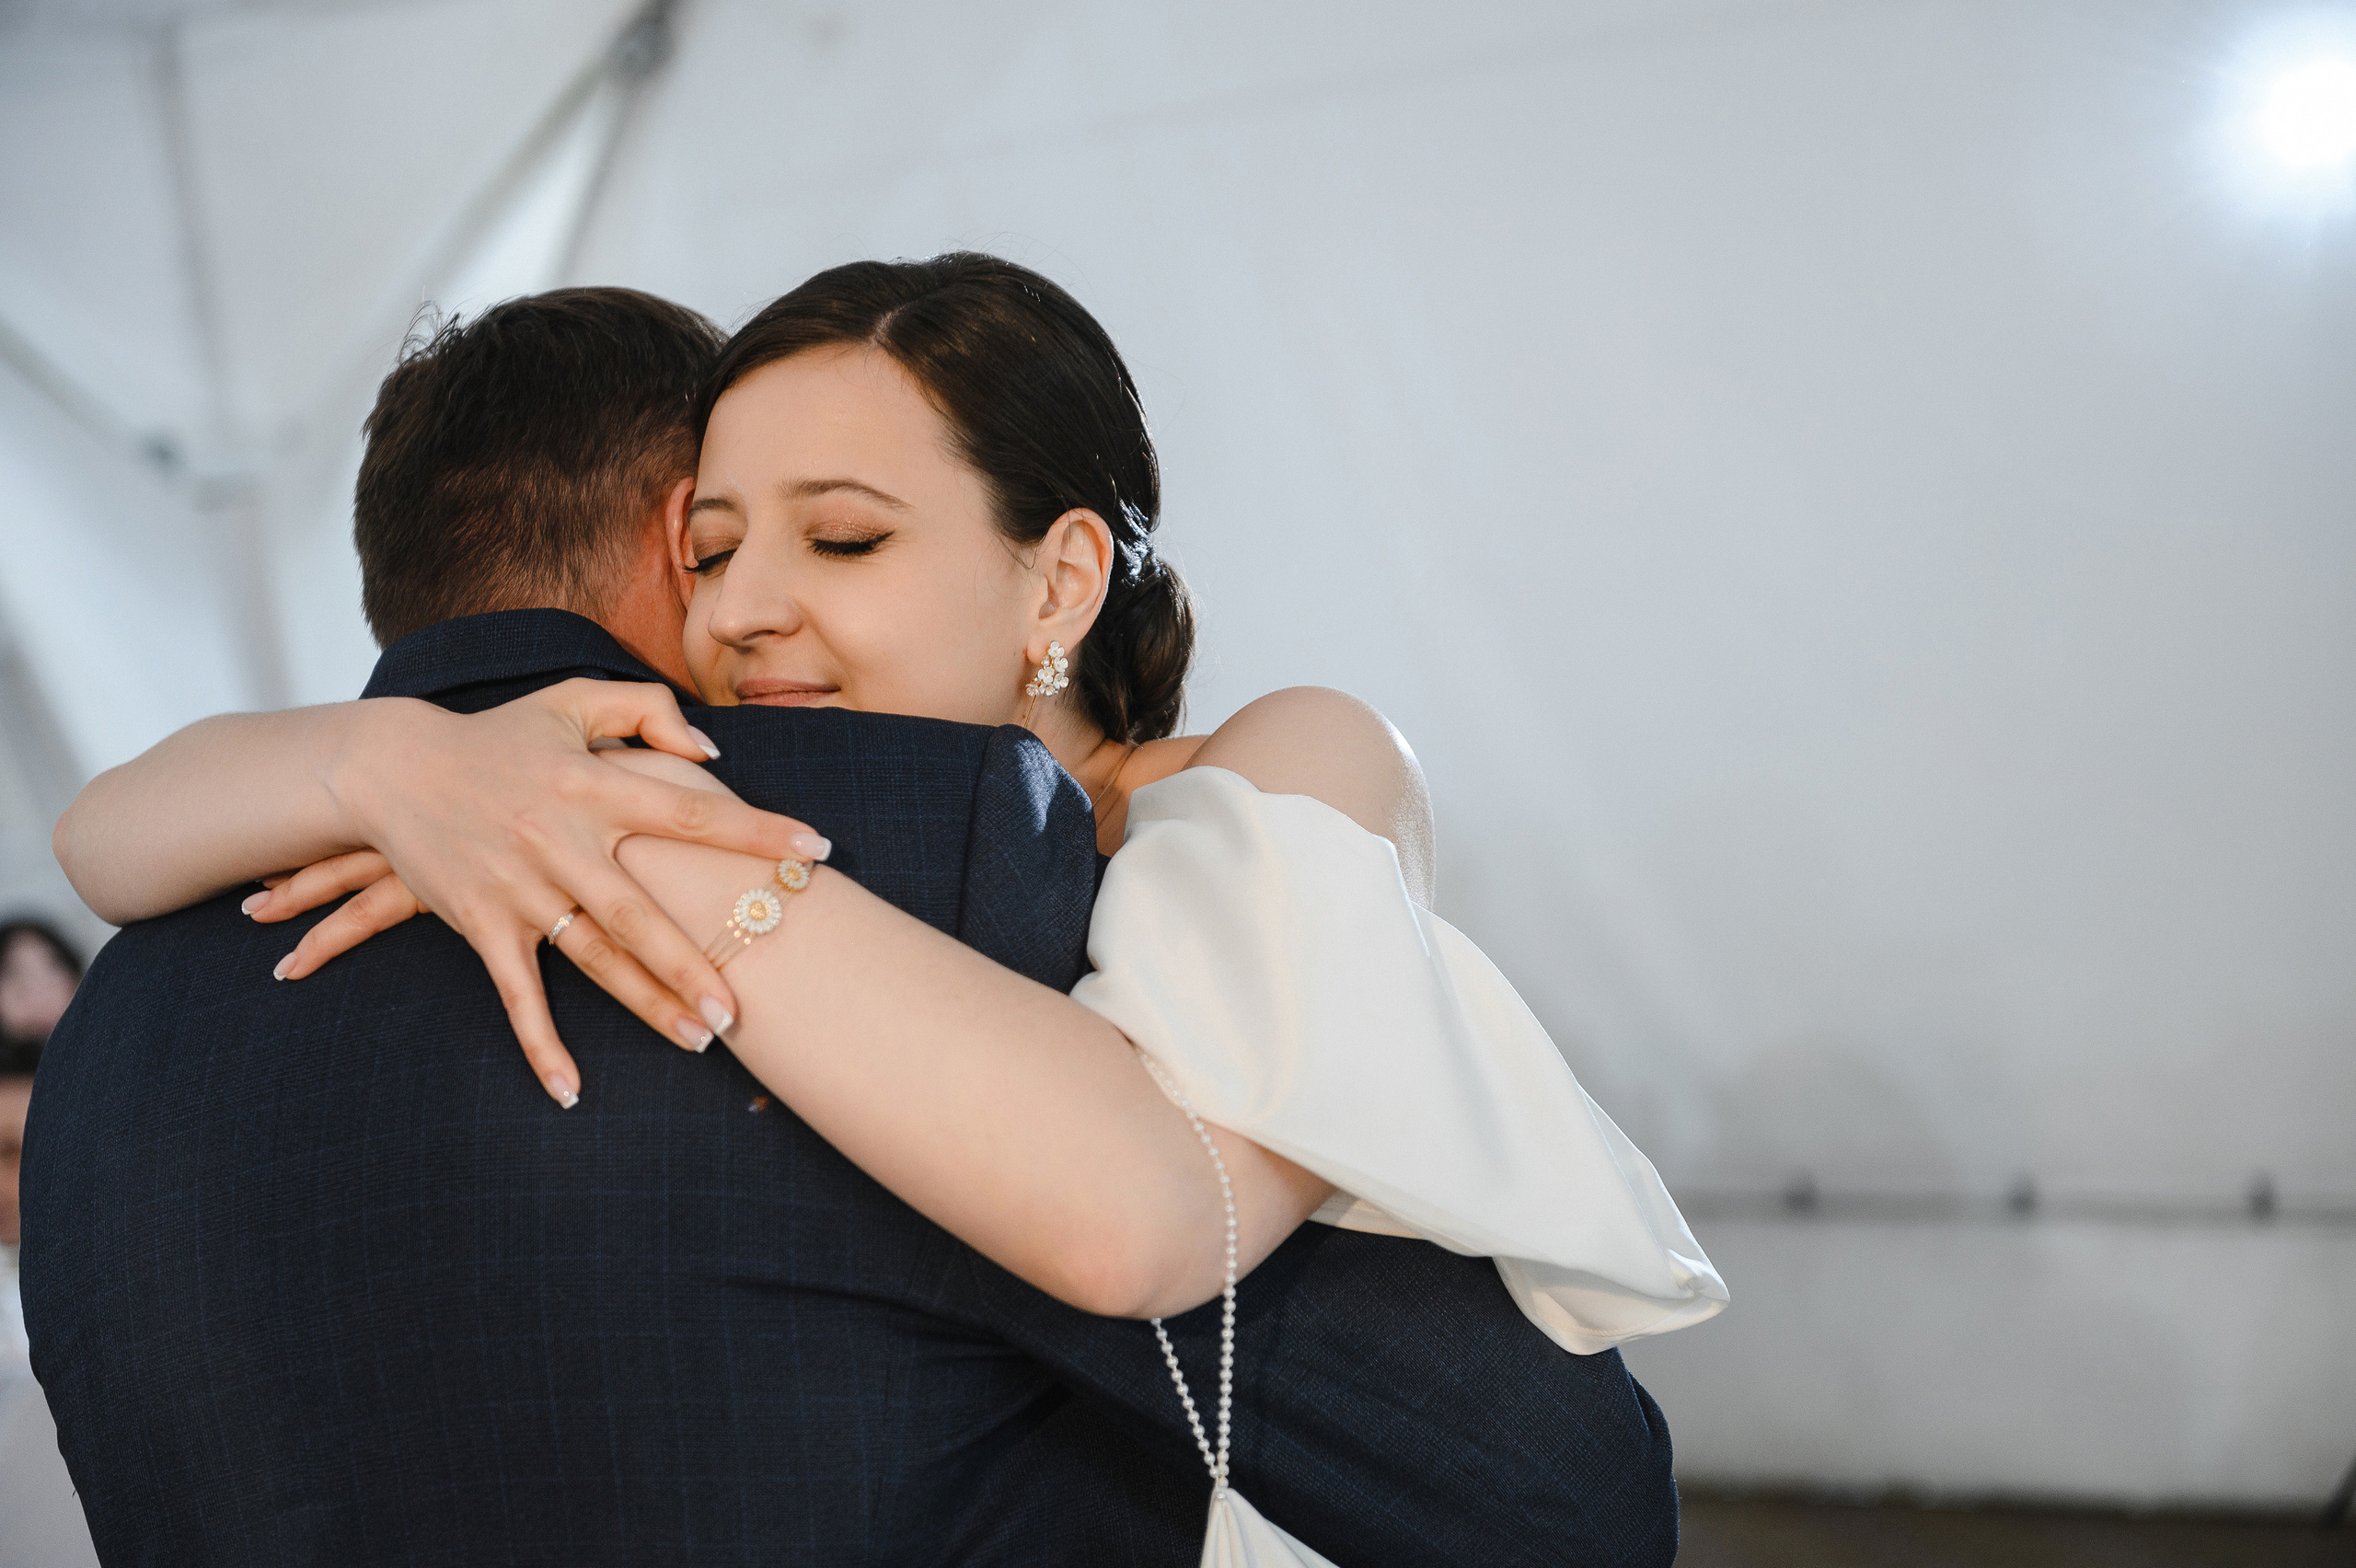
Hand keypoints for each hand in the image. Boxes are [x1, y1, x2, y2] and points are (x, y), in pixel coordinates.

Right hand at [242, 679, 828, 1106]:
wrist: (393, 768)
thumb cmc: (498, 735)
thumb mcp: (571, 699)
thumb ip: (647, 709)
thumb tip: (713, 752)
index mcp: (593, 787)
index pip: (689, 812)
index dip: (755, 830)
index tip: (815, 851)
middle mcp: (560, 841)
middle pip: (640, 913)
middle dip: (694, 962)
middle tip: (745, 1007)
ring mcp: (520, 887)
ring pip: (594, 958)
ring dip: (646, 1004)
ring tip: (701, 1040)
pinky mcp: (481, 922)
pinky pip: (517, 994)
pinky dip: (540, 1045)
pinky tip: (571, 1091)